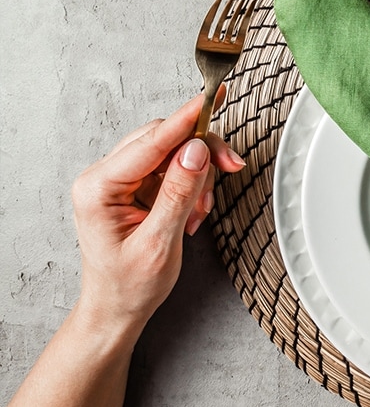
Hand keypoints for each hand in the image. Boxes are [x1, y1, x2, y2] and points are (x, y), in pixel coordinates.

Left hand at [70, 86, 245, 339]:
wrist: (117, 308)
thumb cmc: (130, 285)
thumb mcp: (160, 242)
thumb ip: (178, 192)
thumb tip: (196, 151)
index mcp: (99, 188)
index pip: (150, 142)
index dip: (185, 120)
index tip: (209, 98)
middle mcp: (103, 177)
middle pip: (163, 139)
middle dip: (201, 153)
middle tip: (231, 166)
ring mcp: (118, 180)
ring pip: (171, 151)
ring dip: (197, 176)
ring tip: (199, 212)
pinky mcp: (133, 187)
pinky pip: (170, 168)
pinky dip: (191, 185)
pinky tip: (191, 212)